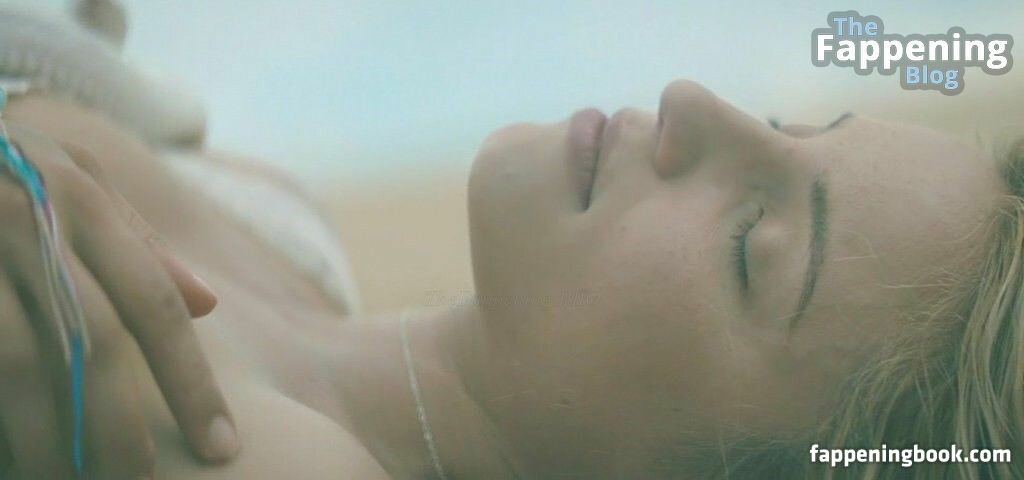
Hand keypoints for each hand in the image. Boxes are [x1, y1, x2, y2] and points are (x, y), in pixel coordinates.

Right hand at [0, 125, 237, 477]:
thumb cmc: (9, 161)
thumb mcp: (74, 176)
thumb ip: (139, 239)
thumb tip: (210, 304)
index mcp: (80, 198)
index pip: (155, 303)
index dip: (191, 381)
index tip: (222, 445)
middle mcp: (30, 223)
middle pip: (96, 343)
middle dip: (123, 425)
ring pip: (25, 364)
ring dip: (52, 436)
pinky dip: (0, 414)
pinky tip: (15, 458)